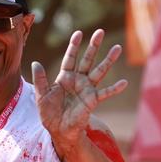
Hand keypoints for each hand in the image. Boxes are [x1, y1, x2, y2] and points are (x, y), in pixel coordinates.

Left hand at [31, 30, 126, 156]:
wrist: (58, 130)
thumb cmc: (49, 114)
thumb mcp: (41, 96)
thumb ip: (40, 80)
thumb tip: (36, 63)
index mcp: (64, 77)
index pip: (70, 58)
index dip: (74, 46)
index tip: (78, 33)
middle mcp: (77, 80)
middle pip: (87, 59)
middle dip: (93, 46)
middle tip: (100, 31)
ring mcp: (86, 89)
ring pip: (99, 71)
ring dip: (108, 60)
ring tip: (117, 48)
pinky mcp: (92, 100)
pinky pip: (105, 93)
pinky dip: (114, 89)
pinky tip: (124, 82)